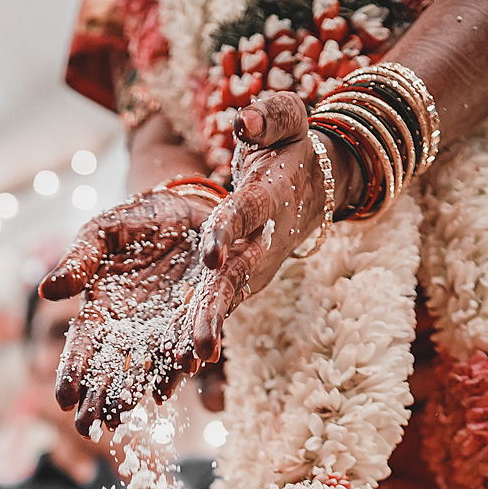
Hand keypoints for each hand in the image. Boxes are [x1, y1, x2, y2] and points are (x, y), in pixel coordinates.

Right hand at [39, 185, 222, 429]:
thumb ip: (79, 260)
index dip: (73, 371)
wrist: (189, 208)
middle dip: (102, 398)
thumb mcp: (103, 232)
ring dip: (142, 387)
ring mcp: (167, 328)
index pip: (83, 345)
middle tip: (89, 428)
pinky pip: (192, 340)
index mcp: (102, 310)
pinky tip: (184, 370)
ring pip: (152, 364)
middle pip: (113, 369)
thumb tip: (46, 291)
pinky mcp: (199, 318)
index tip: (63, 399)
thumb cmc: (138, 222)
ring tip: (132, 409)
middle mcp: (132, 329)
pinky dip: (188, 355)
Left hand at [193, 94, 339, 362]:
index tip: (210, 252)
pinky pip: (217, 311)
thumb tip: (243, 120)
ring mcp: (252, 269)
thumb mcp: (288, 121)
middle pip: (235, 277)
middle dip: (217, 309)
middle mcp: (261, 242)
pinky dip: (196, 338)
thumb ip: (268, 117)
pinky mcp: (240, 284)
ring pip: (226, 303)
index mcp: (267, 199)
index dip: (229, 230)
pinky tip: (173, 370)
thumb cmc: (291, 148)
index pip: (246, 212)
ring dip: (205, 335)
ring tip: (185, 368)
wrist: (314, 187)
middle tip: (201, 344)